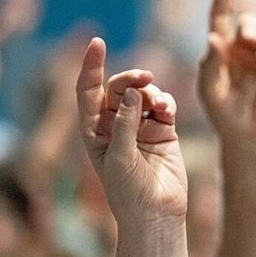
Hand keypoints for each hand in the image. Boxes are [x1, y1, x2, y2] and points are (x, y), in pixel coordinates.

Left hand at [76, 38, 187, 224]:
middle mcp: (116, 126)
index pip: (88, 91)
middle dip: (131, 79)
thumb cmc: (129, 191)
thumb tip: (135, 91)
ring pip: (144, 94)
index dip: (91, 66)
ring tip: (160, 106)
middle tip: (144, 78)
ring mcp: (141, 127)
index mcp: (95, 131)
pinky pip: (164, 106)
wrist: (156, 213)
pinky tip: (167, 111)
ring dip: (152, 93)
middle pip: (120, 89)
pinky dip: (166, 103)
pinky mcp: (164, 132)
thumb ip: (125, 122)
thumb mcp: (119, 156)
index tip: (98, 43)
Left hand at [198, 0, 255, 157]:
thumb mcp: (211, 92)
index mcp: (220, 50)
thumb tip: (213, 36)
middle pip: (249, 23)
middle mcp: (241, 49)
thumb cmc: (223, 115)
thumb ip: (211, 65)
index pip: (220, 15)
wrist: (248, 138)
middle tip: (250, 39)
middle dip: (252, 28)